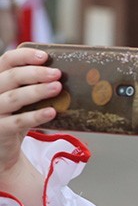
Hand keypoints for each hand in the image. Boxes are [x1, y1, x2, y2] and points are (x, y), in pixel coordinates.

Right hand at [0, 47, 60, 173]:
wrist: (4, 148)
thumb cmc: (16, 117)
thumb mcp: (23, 99)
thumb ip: (34, 86)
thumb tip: (64, 76)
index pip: (6, 60)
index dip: (24, 56)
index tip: (45, 56)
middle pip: (11, 77)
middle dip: (36, 73)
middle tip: (57, 74)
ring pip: (14, 98)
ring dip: (37, 91)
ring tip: (57, 87)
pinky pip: (18, 121)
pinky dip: (36, 116)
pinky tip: (52, 112)